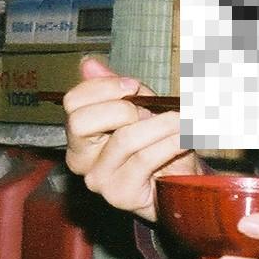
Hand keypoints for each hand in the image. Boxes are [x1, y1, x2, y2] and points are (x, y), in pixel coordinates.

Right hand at [62, 56, 200, 222]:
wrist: (180, 179)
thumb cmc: (157, 142)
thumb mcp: (138, 107)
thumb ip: (114, 87)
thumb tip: (88, 64)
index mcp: (80, 134)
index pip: (73, 102)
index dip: (103, 88)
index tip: (133, 86)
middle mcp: (80, 158)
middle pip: (80, 122)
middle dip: (122, 109)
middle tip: (149, 110)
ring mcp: (98, 179)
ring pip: (124, 139)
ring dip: (160, 123)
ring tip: (182, 120)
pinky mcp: (120, 195)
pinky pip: (146, 158)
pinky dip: (171, 142)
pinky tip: (185, 138)